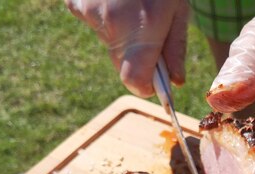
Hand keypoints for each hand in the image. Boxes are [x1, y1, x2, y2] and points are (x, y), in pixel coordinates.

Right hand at [65, 0, 188, 96]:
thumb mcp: (179, 10)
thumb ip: (175, 49)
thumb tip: (176, 82)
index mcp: (142, 32)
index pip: (135, 82)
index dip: (147, 84)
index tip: (157, 78)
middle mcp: (112, 26)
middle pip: (121, 64)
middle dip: (137, 57)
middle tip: (151, 28)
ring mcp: (90, 12)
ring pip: (108, 42)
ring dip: (121, 33)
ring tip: (133, 3)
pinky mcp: (75, 2)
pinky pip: (92, 21)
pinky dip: (104, 14)